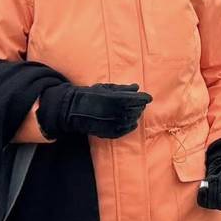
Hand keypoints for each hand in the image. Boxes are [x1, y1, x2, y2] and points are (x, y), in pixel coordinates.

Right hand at [38, 83, 152, 139]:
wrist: (72, 109)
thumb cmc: (90, 95)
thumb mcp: (106, 88)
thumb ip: (122, 88)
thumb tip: (136, 87)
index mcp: (116, 99)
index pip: (137, 100)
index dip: (144, 98)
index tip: (148, 98)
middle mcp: (116, 112)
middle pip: (136, 110)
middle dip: (139, 106)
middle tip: (140, 104)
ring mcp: (113, 123)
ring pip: (132, 120)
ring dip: (135, 116)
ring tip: (135, 112)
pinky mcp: (109, 132)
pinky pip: (124, 131)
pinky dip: (130, 127)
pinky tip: (132, 123)